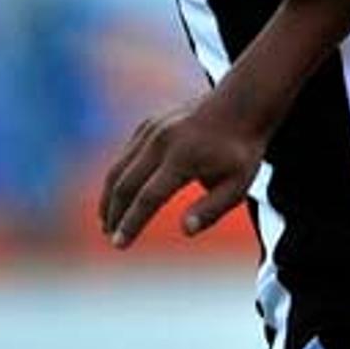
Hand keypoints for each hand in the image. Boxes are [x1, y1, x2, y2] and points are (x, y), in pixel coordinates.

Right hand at [99, 91, 267, 247]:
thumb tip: (186, 231)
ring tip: (107, 222)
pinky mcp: (148, 124)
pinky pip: (126, 156)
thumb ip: (212, 209)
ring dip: (109, 198)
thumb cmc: (242, 151)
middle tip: (110, 236)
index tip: (119, 244)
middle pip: (125, 184)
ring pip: (118, 169)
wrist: (241, 104)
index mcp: (184, 158)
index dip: (131, 223)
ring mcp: (152, 130)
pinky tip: (119, 196)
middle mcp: (162, 142)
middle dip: (114, 214)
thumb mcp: (238, 185)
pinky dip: (117, 178)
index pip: (148, 198)